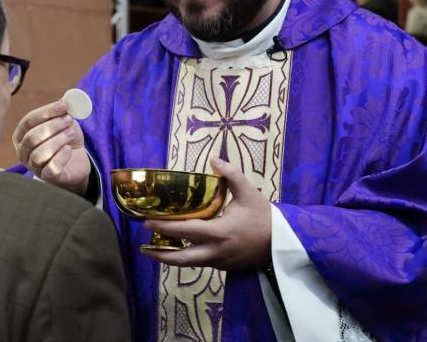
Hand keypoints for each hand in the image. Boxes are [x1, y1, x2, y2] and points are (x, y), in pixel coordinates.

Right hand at [12, 100, 90, 194]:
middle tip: (69, 120)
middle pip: (32, 137)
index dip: (46, 112)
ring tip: (71, 133)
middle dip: (53, 126)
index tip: (64, 106)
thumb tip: (68, 98)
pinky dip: (61, 157)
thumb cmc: (65, 140)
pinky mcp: (47, 178)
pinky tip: (69, 150)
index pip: (28, 121)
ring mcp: (33, 166)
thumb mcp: (64, 122)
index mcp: (22, 135)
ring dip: (58, 140)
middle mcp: (23, 152)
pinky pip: (51, 168)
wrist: (77, 162)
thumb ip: (63, 110)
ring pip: (39, 153)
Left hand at [142, 158, 271, 270]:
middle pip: (181, 258)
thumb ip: (231, 174)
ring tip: (153, 250)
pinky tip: (178, 249)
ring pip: (189, 264)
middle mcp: (216, 251)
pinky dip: (186, 257)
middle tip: (143, 245)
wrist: (283, 242)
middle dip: (160, 253)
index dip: (165, 227)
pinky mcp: (224, 267)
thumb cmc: (264, 217)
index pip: (186, 230)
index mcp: (220, 232)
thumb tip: (213, 159)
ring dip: (170, 258)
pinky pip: (200, 263)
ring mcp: (220, 262)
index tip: (147, 222)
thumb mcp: (249, 192)